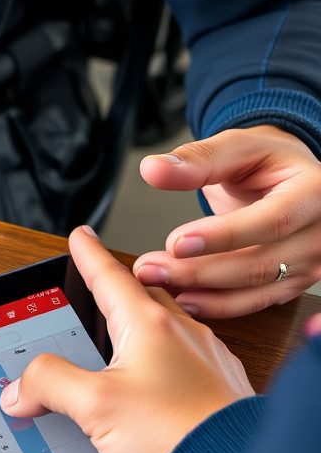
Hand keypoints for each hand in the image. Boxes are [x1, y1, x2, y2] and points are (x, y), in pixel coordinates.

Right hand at [0, 226, 253, 452]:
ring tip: (117, 342)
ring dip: (138, 330)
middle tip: (98, 285)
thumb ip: (49, 385)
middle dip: (118, 289)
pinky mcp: (218, 397)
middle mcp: (184, 337)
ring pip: (165, 331)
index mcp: (150, 326)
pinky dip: (160, 365)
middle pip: (142, 298)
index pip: (110, 277)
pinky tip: (151, 388)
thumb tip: (21, 387)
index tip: (79, 237)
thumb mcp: (93, 404)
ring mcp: (206, 365)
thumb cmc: (176, 434)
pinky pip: (184, 364)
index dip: (89, 255)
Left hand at [133, 126, 320, 316]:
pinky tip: (182, 299)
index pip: (273, 222)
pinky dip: (216, 305)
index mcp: (313, 192)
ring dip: (203, 292)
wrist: (287, 178)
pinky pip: (255, 302)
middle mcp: (320, 234)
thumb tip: (153, 169)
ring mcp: (310, 262)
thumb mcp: (235, 147)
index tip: (177, 243)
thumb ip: (197, 159)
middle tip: (149, 268)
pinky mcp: (293, 283)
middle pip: (261, 264)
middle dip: (200, 272)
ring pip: (256, 291)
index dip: (224, 237)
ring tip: (156, 283)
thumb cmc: (264, 161)